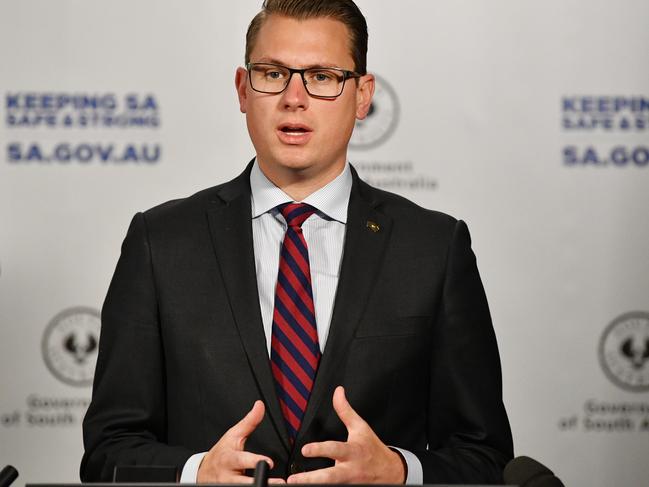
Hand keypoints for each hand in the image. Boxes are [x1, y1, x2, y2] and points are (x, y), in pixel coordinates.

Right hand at [197, 400, 285, 483]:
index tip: (269, 462)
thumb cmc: (221, 453)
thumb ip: (249, 422)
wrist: (203, 472)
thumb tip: (260, 406)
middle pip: (244, 482)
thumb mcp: (233, 435)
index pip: (242, 460)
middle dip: (261, 482)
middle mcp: (228, 476)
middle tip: (278, 482)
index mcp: (229, 459)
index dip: (255, 461)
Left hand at [287, 386, 405, 483]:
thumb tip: (338, 392)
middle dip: (311, 479)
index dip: (320, 450)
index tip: (305, 450)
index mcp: (352, 451)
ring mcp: (349, 483)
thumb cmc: (372, 449)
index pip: (335, 450)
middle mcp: (350, 470)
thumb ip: (345, 410)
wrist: (391, 472)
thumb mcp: (360, 427)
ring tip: (296, 486)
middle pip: (330, 477)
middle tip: (294, 479)